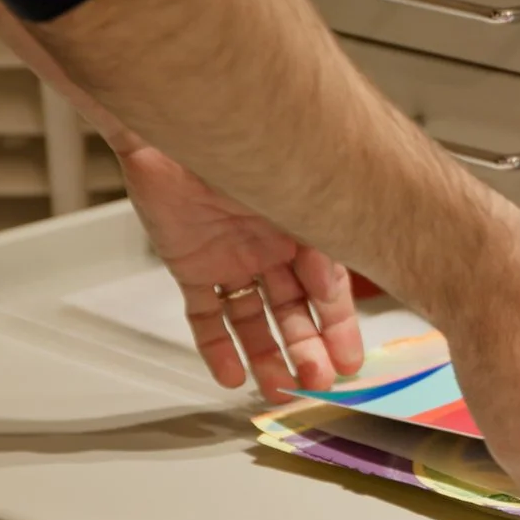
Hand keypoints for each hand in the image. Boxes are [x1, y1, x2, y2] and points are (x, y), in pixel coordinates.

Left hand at [121, 146, 366, 400]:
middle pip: (293, 310)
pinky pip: (205, 314)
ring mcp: (232, 257)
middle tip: (314, 381)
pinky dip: (216, 346)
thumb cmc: (235, 144)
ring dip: (266, 355)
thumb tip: (333, 293)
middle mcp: (271, 245)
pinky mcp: (192, 265)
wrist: (170, 129)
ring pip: (253, 318)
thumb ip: (317, 246)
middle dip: (306, 348)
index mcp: (304, 227)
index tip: (349, 364)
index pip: (329, 290)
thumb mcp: (292, 201)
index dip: (339, 329)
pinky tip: (229, 374)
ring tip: (274, 390)